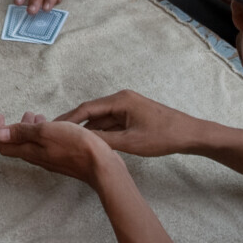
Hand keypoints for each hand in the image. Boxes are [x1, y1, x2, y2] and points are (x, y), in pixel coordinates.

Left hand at [0, 112, 118, 186]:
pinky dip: (44, 134)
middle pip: (17, 144)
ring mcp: (50, 159)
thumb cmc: (75, 145)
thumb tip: (0, 134)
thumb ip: (23, 133)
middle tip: (26, 113)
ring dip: (31, 129)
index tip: (0, 114)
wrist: (101, 165)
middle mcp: (37, 157)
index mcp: (30, 151)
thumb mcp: (46, 132)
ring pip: (32, 144)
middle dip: (15, 127)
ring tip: (38, 116)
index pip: (3, 144)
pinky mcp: (63, 159)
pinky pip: (46, 146)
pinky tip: (55, 126)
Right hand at [56, 90, 202, 157]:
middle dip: (74, 124)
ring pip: (101, 119)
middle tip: (55, 134)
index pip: (87, 108)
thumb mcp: (131, 142)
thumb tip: (81, 141)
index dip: (68, 118)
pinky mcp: (132, 116)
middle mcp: (121, 99)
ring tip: (69, 140)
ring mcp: (127, 107)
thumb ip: (105, 140)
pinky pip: (111, 123)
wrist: (189, 134)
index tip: (52, 127)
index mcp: (120, 100)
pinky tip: (90, 142)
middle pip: (92, 112)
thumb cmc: (163, 136)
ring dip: (87, 129)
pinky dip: (100, 131)